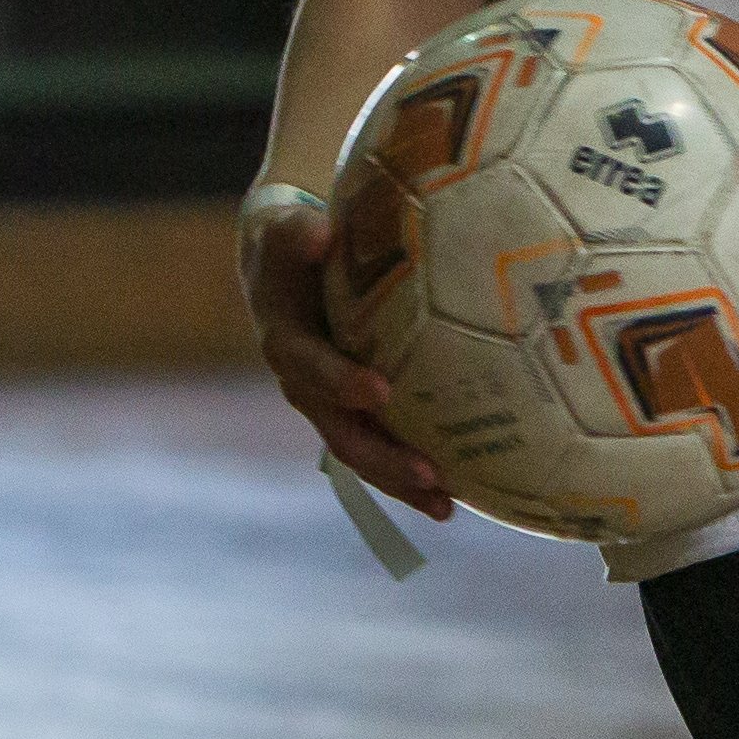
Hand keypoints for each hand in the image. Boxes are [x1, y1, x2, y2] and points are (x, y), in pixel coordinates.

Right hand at [240, 192, 454, 521]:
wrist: (281, 268)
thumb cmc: (292, 244)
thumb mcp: (287, 232)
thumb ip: (297, 234)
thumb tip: (319, 233)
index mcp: (287, 344)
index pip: (310, 368)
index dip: (340, 382)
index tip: (380, 391)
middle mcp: (305, 386)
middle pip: (341, 432)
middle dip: (384, 458)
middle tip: (431, 475)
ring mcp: (329, 407)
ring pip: (362, 452)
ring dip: (401, 482)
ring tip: (446, 506)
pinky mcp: (353, 414)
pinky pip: (381, 448)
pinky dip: (409, 475)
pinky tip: (456, 495)